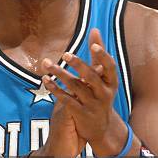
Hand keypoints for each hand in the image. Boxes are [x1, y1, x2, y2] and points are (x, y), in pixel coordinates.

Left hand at [42, 28, 127, 157]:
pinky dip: (55, 90)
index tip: (94, 46)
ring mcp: (93, 105)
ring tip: (47, 64)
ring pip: (76, 87)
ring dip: (60, 74)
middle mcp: (104, 93)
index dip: (103, 56)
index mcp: (111, 82)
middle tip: (65, 54)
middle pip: (92, 77)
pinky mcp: (81, 114)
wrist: (100, 128)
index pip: (110, 67)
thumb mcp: (104, 77)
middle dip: (79, 65)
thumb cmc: (100, 95)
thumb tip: (94, 29)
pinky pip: (66, 100)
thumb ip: (98, 53)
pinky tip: (45, 80)